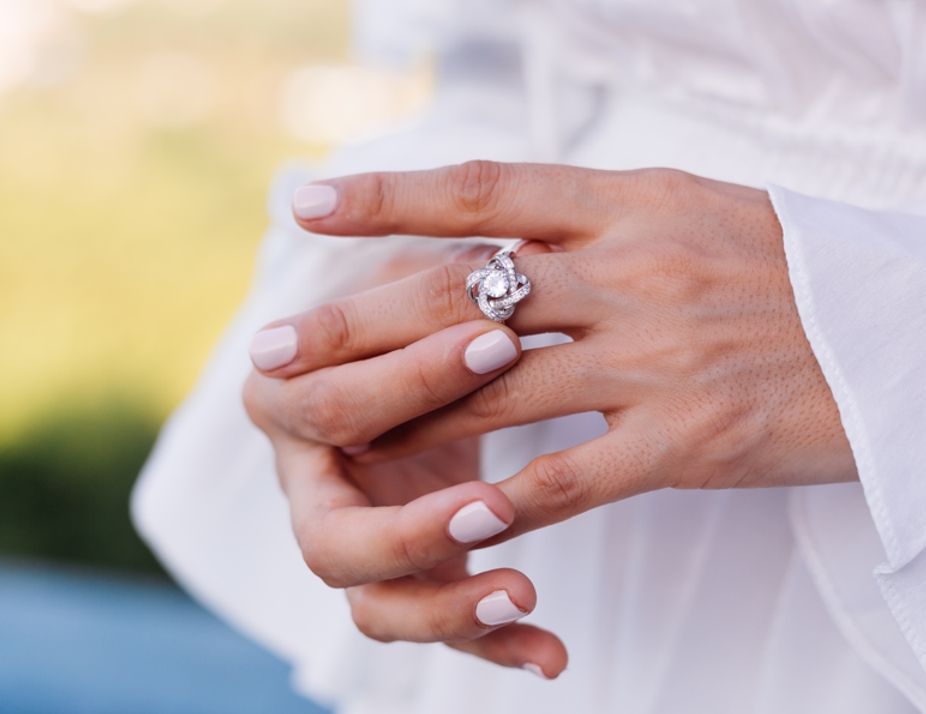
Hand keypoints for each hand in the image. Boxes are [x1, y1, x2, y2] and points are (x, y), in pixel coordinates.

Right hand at [243, 243, 567, 677]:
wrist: (416, 354)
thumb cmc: (413, 303)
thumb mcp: (418, 278)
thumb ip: (438, 275)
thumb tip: (506, 251)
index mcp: (286, 403)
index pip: (328, 406)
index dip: (406, 381)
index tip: (499, 342)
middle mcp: (305, 484)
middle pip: (330, 537)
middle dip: (416, 518)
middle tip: (496, 501)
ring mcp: (350, 538)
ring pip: (370, 605)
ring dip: (443, 606)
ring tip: (520, 593)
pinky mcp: (401, 573)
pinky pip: (435, 621)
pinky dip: (488, 642)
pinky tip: (552, 653)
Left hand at [261, 162, 856, 544]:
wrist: (908, 341)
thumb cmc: (796, 272)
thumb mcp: (697, 212)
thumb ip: (603, 220)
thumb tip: (513, 229)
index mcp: (634, 204)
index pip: (489, 191)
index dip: (392, 193)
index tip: (312, 203)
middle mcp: (634, 270)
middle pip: (463, 288)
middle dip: (356, 315)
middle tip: (273, 340)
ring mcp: (657, 355)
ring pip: (497, 383)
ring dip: (404, 412)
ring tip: (328, 434)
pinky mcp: (688, 440)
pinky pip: (572, 473)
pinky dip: (506, 496)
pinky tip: (451, 514)